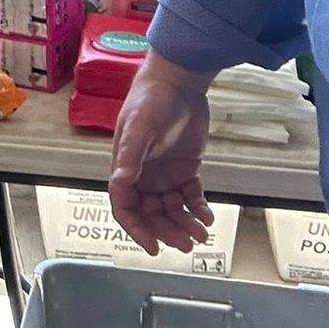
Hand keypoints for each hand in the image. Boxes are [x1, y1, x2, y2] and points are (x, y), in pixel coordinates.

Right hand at [109, 55, 215, 255]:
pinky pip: (191, 196)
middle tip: (187, 243)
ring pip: (172, 210)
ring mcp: (165, 174)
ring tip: (202, 233)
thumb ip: (130, 155)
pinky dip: (198, 208)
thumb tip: (121, 182)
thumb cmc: (151, 98)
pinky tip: (207, 216)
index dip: (136, 229)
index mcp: (126, 168)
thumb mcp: (139, 126)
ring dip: (185, 224)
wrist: (179, 81)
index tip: (153, 246)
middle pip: (152, 214)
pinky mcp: (186, 169)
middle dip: (168, 231)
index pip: (125, 207)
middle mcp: (144, 175)